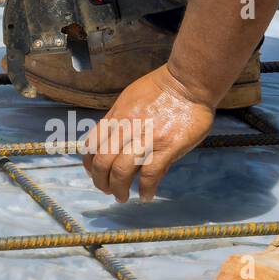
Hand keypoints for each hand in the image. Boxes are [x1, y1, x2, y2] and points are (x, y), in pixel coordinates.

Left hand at [80, 65, 214, 202]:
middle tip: (107, 190)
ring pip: (121, 171)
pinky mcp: (167, 148)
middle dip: (101, 181)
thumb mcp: (131, 98)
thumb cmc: (162, 87)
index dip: (89, 163)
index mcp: (116, 116)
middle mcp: (126, 128)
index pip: (92, 144)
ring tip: (122, 197)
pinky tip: (145, 196)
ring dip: (118, 189)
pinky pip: (150, 174)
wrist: (189, 82)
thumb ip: (120, 119)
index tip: (94, 173)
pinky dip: (145, 189)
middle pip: (102, 162)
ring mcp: (146, 139)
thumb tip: (115, 140)